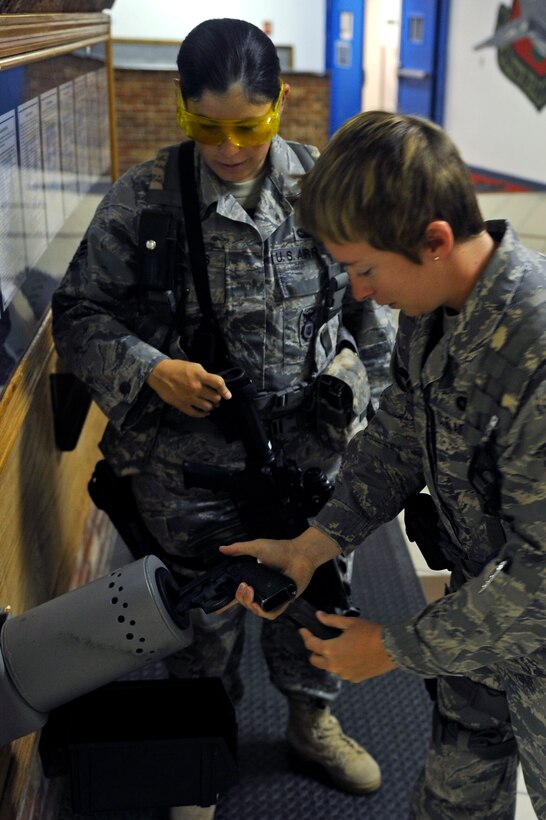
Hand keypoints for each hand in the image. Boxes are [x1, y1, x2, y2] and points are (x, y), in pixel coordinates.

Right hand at [147, 359, 230, 416]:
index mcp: (199, 375)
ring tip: (210, 404)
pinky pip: (196, 413)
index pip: (218, 383)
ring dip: (211, 406)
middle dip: (217, 398)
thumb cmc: (177, 367)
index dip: (225, 390)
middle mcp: (195, 387)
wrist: (159, 373)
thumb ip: (204, 375)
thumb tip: (215, 385)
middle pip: (215, 398)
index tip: (228, 395)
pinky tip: (204, 412)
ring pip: (207, 407)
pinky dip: (202, 414)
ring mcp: (188, 397)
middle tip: (216, 398)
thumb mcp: (194, 366)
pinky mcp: (181, 405)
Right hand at [219, 527, 339, 618]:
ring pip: (256, 611)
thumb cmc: (280, 549)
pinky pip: (271, 614)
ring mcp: (272, 597)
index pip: (238, 594)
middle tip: (244, 586)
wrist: (299, 554)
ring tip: (250, 591)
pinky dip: (263, 612)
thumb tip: (221, 549)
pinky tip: (259, 603)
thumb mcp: (256, 547)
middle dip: (240, 598)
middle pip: (245, 603)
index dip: (226, 603)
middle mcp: (262, 590)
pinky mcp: (283, 601)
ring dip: (249, 604)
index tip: (214, 610)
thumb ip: (239, 549)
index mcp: (255, 580)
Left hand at [299, 613, 397, 681]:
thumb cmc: (370, 633)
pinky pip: (342, 672)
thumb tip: (318, 615)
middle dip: (314, 651)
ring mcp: (344, 674)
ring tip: (337, 647)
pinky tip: (350, 655)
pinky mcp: (355, 678)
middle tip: (318, 641)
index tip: (303, 630)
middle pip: (315, 660)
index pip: (311, 644)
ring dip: (328, 659)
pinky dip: (342, 665)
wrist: (391, 648)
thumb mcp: (349, 623)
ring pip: (329, 667)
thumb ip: (331, 620)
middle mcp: (334, 665)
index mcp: (330, 650)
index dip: (305, 635)